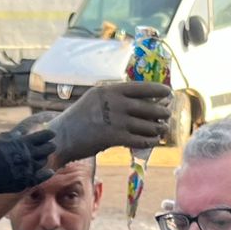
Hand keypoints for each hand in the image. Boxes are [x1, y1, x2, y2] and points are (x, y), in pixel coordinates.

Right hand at [0, 128, 57, 212]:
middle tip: (50, 146)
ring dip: (44, 159)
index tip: (52, 135)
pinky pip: (42, 177)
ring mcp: (30, 168)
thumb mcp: (0, 138)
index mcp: (24, 142)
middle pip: (49, 148)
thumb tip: (22, 133)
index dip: (50, 134)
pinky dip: (47, 174)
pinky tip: (50, 172)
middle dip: (50, 146)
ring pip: (44, 162)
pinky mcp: (27, 180)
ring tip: (42, 158)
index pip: (44, 136)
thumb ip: (14, 135)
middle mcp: (30, 155)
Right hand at [46, 80, 176, 165]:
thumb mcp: (95, 99)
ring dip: (157, 128)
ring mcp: (114, 120)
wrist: (62, 136)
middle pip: (148, 106)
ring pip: (146, 124)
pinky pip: (139, 139)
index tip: (168, 92)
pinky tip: (153, 141)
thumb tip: (140, 101)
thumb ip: (115, 98)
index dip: (157, 90)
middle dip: (161, 112)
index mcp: (109, 89)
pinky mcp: (113, 137)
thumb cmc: (78, 118)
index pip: (140, 87)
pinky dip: (149, 141)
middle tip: (167, 115)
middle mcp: (114, 102)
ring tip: (162, 130)